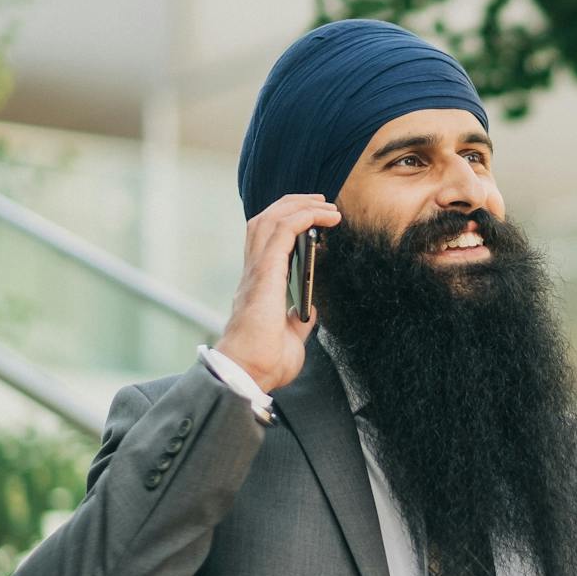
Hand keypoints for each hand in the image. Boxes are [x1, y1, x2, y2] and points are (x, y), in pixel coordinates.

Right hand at [213, 193, 341, 393]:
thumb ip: (298, 318)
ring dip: (300, 206)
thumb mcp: (291, 336)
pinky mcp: (265, 272)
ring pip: (271, 219)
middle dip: (293, 205)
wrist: (250, 373)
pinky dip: (304, 217)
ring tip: (326, 204)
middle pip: (266, 222)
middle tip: (322, 202)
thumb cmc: (265, 361)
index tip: (315, 221)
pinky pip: (283, 231)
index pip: (267, 242)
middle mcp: (253, 272)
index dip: (288, 223)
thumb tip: (308, 310)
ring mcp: (256, 270)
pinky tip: (324, 217)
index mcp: (258, 285)